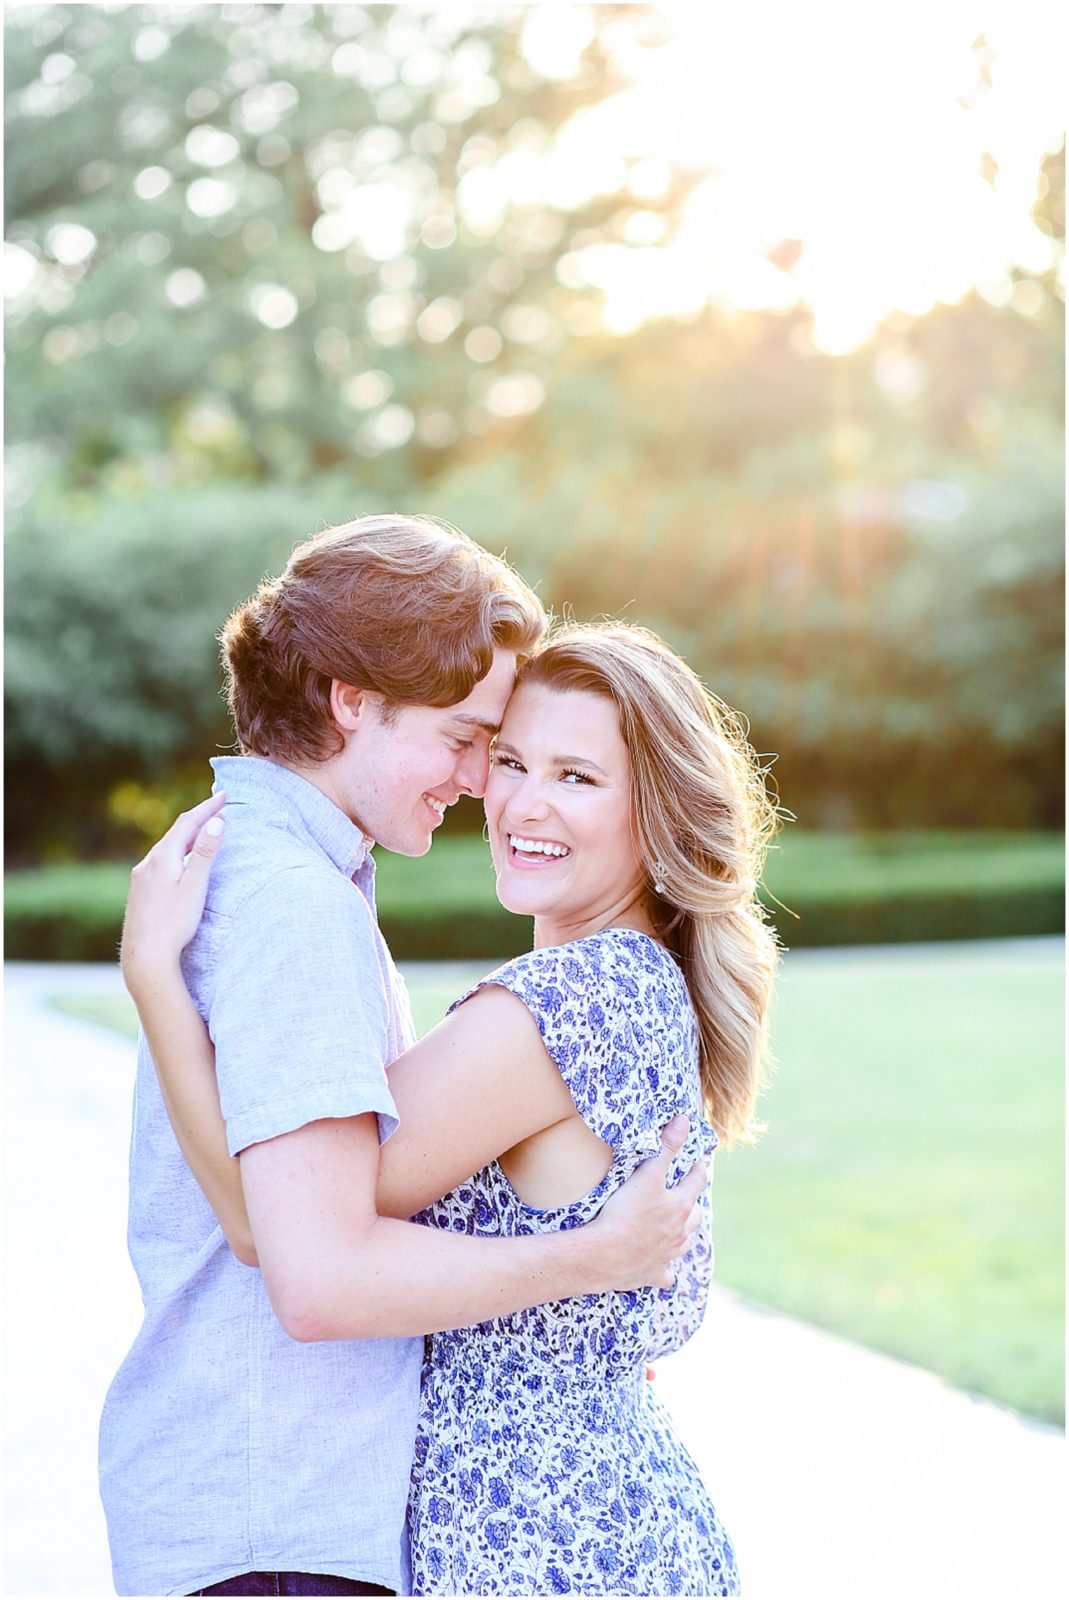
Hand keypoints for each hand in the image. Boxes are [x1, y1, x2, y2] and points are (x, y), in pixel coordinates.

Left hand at [120, 793, 225, 998]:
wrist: (145, 957)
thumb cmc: (174, 923)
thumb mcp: (195, 886)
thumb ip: (205, 853)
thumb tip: (215, 822)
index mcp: (162, 858)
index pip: (187, 823)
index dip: (206, 808)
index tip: (223, 795)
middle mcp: (147, 864)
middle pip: (174, 833)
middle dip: (196, 819)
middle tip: (214, 808)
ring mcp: (140, 879)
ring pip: (165, 849)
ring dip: (184, 837)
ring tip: (200, 832)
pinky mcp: (138, 893)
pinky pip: (158, 864)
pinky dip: (174, 854)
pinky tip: (179, 864)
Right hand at [589, 1115, 707, 1291]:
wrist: (605, 1254)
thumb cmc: (626, 1213)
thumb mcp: (647, 1174)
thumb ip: (666, 1147)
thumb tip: (684, 1120)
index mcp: (681, 1206)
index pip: (697, 1182)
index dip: (699, 1169)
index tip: (700, 1162)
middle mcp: (680, 1232)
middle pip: (695, 1215)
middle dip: (693, 1204)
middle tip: (688, 1196)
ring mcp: (669, 1255)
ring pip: (685, 1243)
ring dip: (685, 1234)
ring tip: (680, 1227)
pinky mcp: (654, 1274)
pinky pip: (667, 1275)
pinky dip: (667, 1271)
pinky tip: (665, 1269)